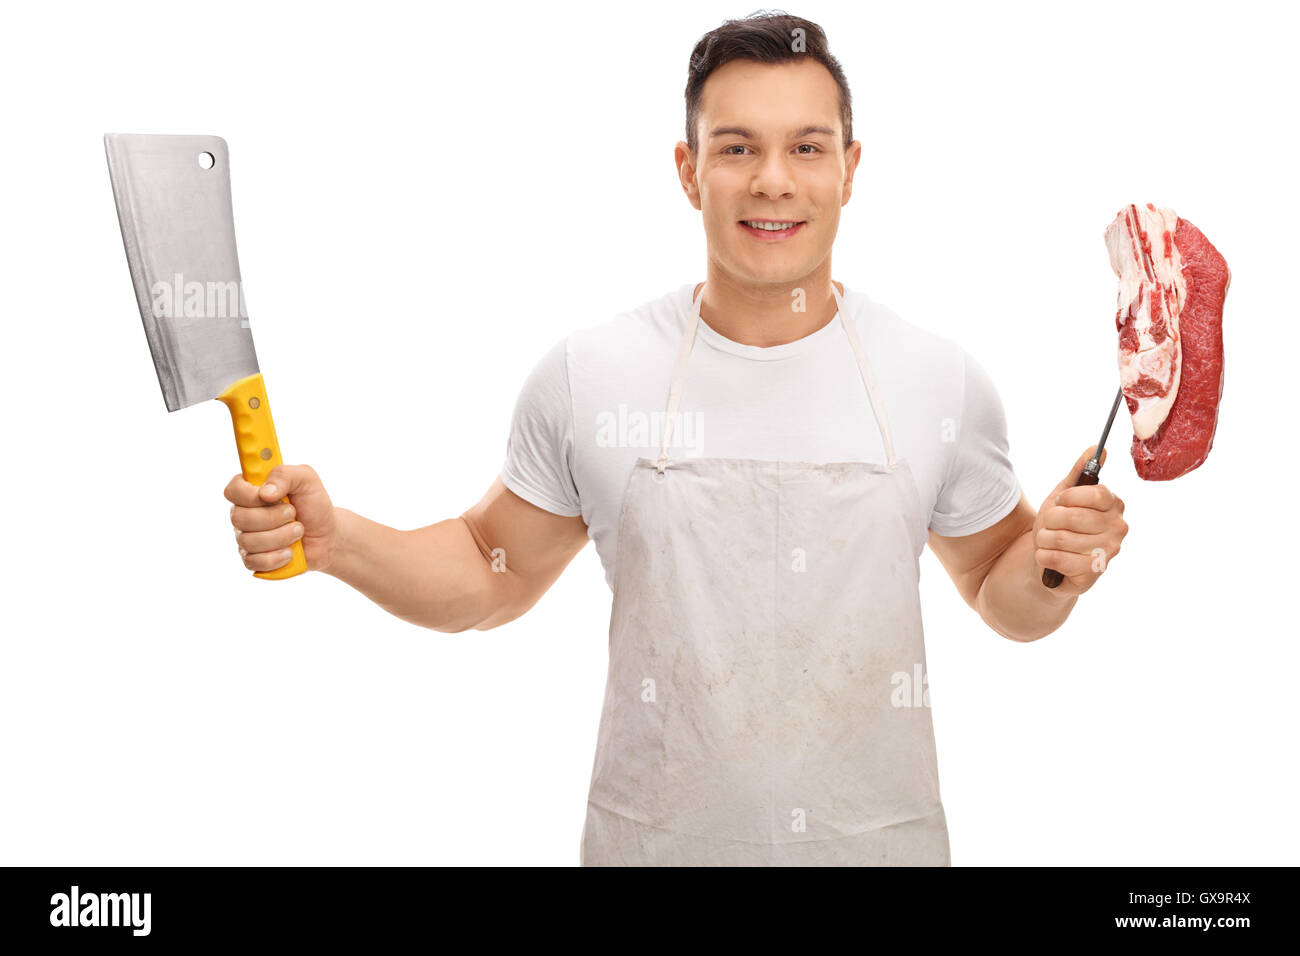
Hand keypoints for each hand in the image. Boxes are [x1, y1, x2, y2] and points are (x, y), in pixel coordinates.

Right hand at [224, 464, 337, 574]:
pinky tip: (290, 552)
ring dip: (280, 536)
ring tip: (298, 531)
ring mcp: (246, 538)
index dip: (249, 495)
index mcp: (251, 490)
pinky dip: (276, 557)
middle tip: (293, 514)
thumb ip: (285, 475)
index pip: (232, 491)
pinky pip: (253, 562)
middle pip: (239, 518)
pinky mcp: (253, 559)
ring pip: (248, 541)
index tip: (272, 497)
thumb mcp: (306, 480)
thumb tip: (264, 492)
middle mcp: (243, 513)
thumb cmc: (313, 505)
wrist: (327, 536)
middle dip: (273, 517)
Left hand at [1033, 445, 1128, 595]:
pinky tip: (1046, 556)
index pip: (1096, 493)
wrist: (1047, 559)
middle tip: (1048, 526)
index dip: (1069, 497)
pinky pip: (1059, 559)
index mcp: (1113, 504)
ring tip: (1047, 541)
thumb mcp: (1064, 495)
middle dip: (1049, 520)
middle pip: (1073, 516)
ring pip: (1062, 538)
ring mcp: (1109, 552)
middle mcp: (1118, 527)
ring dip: (1043, 539)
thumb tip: (1097, 449)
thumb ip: (1080, 472)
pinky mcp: (1094, 573)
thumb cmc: (1058, 525)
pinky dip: (1043, 556)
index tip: (1060, 501)